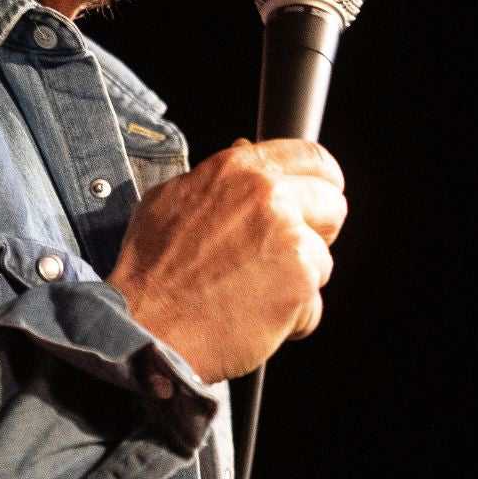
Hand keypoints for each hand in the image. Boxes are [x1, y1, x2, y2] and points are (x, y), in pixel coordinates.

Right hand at [106, 138, 345, 381]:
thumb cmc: (150, 271)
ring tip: (251, 294)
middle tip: (284, 256)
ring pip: (323, 260)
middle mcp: (269, 196)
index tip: (318, 200)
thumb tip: (244, 150)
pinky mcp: (299, 284)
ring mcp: (289, 239)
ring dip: (297, 282)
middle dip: (316, 233)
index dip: (322, 183)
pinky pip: (313, 306)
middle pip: (333, 205)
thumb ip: (217, 177)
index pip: (313, 158)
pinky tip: (253, 319)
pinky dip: (291, 320)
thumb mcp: (170, 200)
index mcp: (239, 170)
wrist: (144, 327)